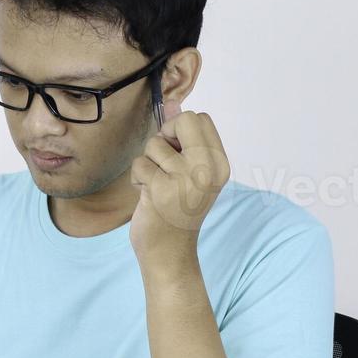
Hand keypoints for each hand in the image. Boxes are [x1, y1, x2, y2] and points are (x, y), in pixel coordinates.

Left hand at [129, 102, 230, 268]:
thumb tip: (172, 105)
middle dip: (165, 138)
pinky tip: (147, 197)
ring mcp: (187, 180)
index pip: (200, 118)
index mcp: (220, 163)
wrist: (169, 253)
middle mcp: (209, 169)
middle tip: (164, 166)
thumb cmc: (175, 209)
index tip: (177, 155)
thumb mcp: (187, 172)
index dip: (180, 131)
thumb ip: (182, 139)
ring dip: (147, 165)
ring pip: (153, 145)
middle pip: (182, 120)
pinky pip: (139, 165)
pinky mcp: (162, 190)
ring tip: (156, 187)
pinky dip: (137, 179)